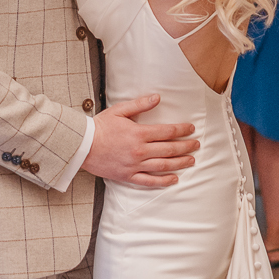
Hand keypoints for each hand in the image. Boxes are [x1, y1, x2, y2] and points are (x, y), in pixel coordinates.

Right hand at [84, 95, 198, 187]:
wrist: (82, 145)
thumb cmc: (100, 126)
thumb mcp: (119, 110)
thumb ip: (140, 104)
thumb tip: (157, 98)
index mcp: (139, 133)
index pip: (167, 132)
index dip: (182, 130)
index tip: (191, 129)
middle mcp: (140, 151)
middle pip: (169, 149)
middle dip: (186, 146)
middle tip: (196, 145)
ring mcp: (134, 165)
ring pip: (163, 166)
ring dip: (180, 163)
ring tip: (191, 160)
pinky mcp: (128, 176)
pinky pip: (149, 181)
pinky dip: (163, 181)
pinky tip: (174, 179)